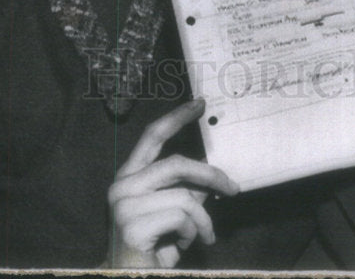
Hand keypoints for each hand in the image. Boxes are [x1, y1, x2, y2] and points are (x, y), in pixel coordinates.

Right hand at [106, 98, 238, 268]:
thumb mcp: (173, 214)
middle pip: (177, 163)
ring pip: (184, 196)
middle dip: (210, 175)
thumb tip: (209, 170)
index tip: (199, 104)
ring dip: (203, 219)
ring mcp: (124, 205)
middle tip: (232, 188)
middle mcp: (122, 186)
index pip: (152, 136)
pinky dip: (193, 233)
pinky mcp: (132, 226)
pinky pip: (181, 218)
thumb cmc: (151, 250)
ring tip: (203, 235)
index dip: (176, 117)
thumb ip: (185, 189)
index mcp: (129, 177)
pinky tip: (184, 246)